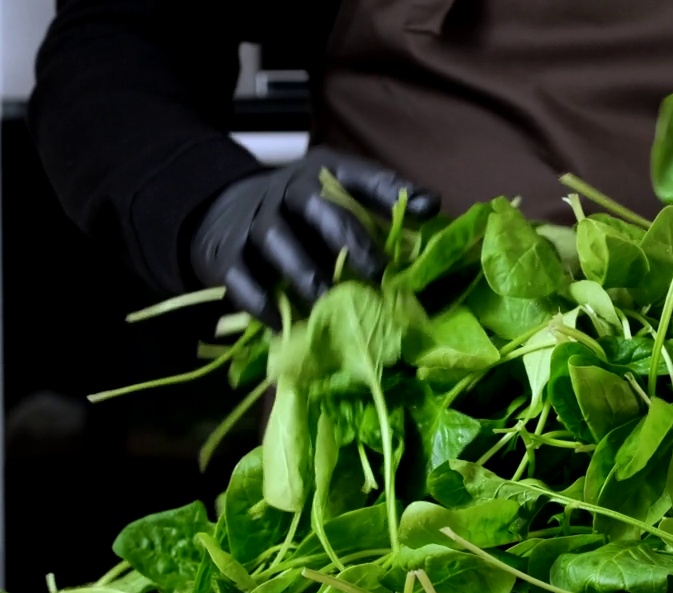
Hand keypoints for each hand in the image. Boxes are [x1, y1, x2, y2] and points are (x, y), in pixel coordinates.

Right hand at [188, 148, 439, 327]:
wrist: (225, 212)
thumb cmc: (303, 215)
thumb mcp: (338, 198)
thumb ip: (382, 204)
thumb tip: (432, 210)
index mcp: (323, 174)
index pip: (361, 175)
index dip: (393, 190)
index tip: (426, 209)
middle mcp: (288, 192)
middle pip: (317, 207)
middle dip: (349, 239)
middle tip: (376, 274)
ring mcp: (255, 221)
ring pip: (277, 240)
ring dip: (305, 273)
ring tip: (328, 301)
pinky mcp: (226, 254)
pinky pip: (241, 277)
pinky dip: (260, 301)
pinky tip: (281, 321)